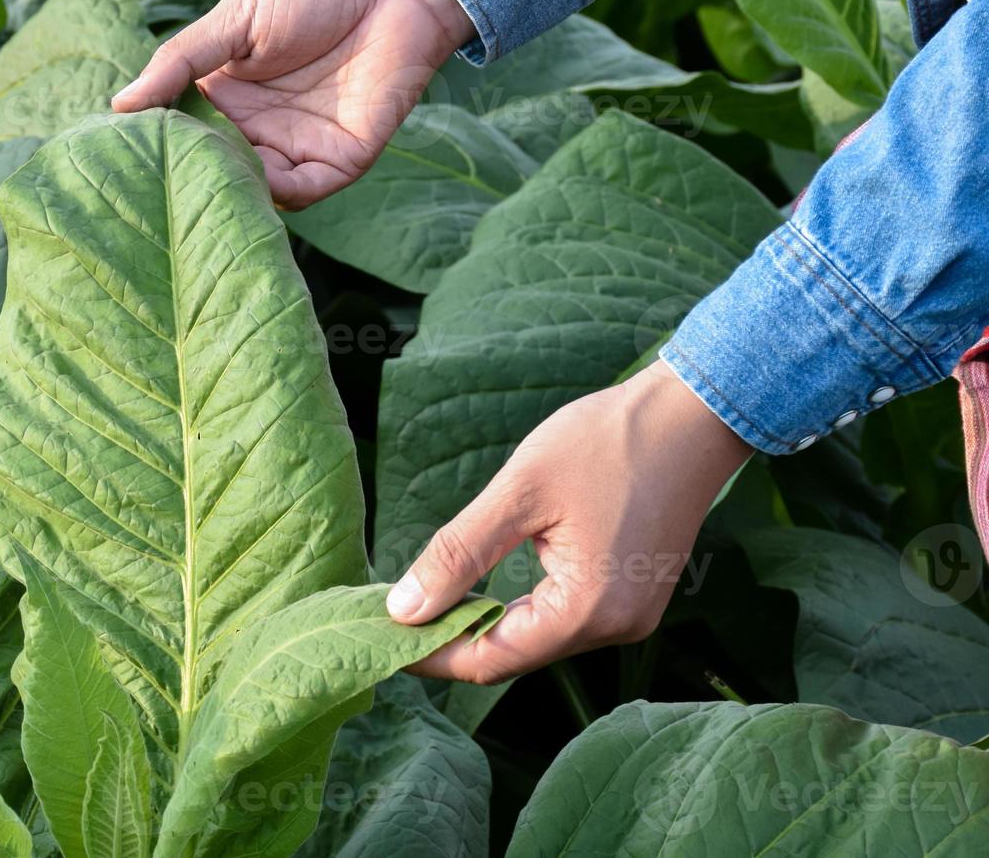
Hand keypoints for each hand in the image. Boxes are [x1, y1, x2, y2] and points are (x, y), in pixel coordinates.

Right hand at [110, 0, 473, 207]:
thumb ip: (181, 61)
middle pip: (213, 172)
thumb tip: (120, 103)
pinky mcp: (340, 161)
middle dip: (188, 183)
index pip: (180, 136)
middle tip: (154, 190)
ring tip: (202, 190)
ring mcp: (296, 149)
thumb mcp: (235, 20)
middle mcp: (255, 131)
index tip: (120, 159)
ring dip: (230, 193)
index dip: (155, 148)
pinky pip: (302, 193)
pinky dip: (277, 196)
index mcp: (224, 98)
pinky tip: (255, 184)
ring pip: (253, 192)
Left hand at [386, 360, 753, 684]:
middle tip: (388, 618)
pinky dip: (518, 611)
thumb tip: (403, 608)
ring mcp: (631, 615)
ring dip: (482, 624)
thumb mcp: (518, 492)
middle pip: (514, 656)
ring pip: (537, 639)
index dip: (431, 653)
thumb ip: (458, 554)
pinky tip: (478, 591)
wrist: (693, 414)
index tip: (379, 637)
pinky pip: (562, 618)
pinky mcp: (634, 596)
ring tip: (422, 602)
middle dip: (450, 639)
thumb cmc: (607, 442)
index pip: (491, 658)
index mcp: (589, 610)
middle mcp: (617, 627)